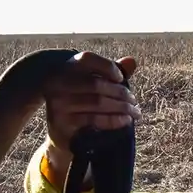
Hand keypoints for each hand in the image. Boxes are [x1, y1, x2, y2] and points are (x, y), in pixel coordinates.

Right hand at [43, 52, 138, 175]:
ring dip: (122, 107)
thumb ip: (109, 72)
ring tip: (134, 111)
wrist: (59, 133)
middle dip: (120, 92)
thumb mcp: (91, 84)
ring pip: (98, 102)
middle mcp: (58, 83)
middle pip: (96, 84)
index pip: (87, 59)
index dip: (107, 66)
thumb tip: (132, 62)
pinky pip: (94, 119)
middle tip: (133, 101)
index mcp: (65, 69)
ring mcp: (59, 104)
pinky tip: (126, 120)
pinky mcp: (63, 123)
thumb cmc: (79, 103)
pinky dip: (114, 119)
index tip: (121, 78)